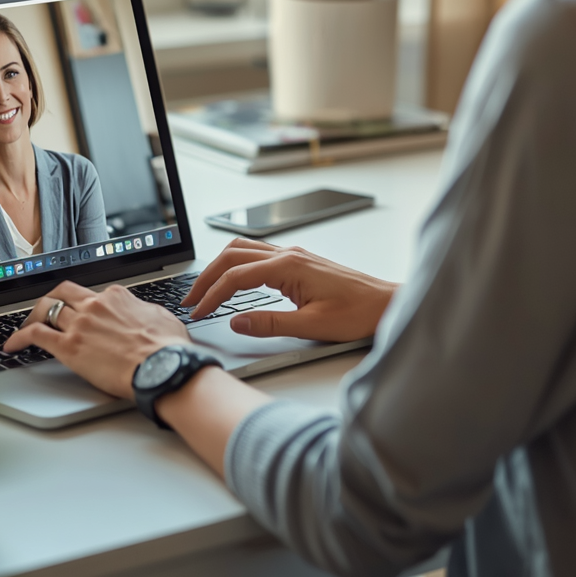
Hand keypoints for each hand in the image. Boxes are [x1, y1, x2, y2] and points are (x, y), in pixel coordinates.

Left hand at [3, 280, 187, 398]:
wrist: (162, 366)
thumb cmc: (167, 347)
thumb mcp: (159, 317)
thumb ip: (142, 312)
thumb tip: (140, 315)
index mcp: (117, 296)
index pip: (92, 294)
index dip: (83, 304)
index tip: (79, 312)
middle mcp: (95, 305)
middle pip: (63, 293)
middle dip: (52, 299)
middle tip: (45, 309)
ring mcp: (80, 324)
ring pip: (46, 309)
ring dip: (32, 317)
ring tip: (25, 327)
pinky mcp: (69, 347)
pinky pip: (36, 335)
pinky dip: (19, 337)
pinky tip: (11, 345)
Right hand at [181, 238, 397, 342]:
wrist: (385, 304)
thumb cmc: (357, 313)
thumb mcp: (311, 326)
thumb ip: (270, 323)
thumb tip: (236, 322)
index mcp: (289, 266)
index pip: (236, 276)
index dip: (212, 295)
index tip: (198, 311)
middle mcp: (289, 254)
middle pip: (233, 255)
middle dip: (207, 276)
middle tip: (191, 299)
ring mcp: (294, 255)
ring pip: (244, 250)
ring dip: (220, 268)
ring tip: (205, 290)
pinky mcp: (299, 262)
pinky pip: (258, 256)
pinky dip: (237, 266)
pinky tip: (233, 283)